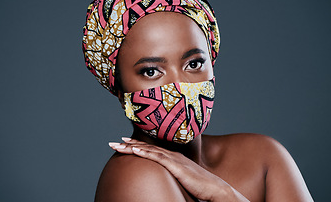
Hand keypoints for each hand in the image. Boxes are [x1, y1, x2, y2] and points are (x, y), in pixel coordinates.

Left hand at [109, 138, 248, 201]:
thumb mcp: (184, 178)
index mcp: (174, 157)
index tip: (125, 142)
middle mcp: (173, 155)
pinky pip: (158, 158)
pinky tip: (135, 150)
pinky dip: (145, 152)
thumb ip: (174, 175)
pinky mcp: (177, 166)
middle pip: (147, 147)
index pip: (152, 149)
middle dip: (129, 143)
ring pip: (149, 149)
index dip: (137, 144)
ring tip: (119, 144)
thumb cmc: (201, 186)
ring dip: (132, 146)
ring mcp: (174, 159)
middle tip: (114, 141)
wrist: (216, 189)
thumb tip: (165, 180)